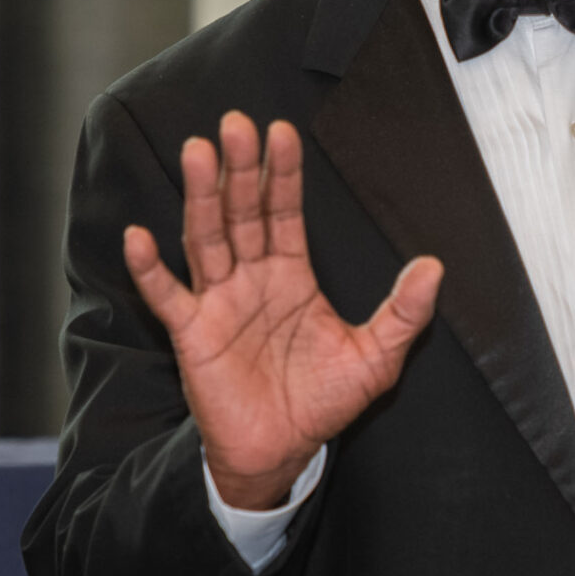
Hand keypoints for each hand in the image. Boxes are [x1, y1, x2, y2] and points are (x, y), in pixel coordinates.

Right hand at [123, 111, 441, 508]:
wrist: (283, 452)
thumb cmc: (323, 401)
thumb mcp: (376, 356)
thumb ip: (403, 312)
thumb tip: (434, 268)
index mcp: (292, 275)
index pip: (285, 212)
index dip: (284, 174)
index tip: (282, 133)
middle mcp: (252, 279)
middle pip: (243, 213)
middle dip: (241, 169)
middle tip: (236, 124)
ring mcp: (219, 302)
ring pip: (207, 238)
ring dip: (202, 196)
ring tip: (198, 153)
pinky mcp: (193, 335)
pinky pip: (168, 297)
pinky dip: (151, 269)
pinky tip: (140, 237)